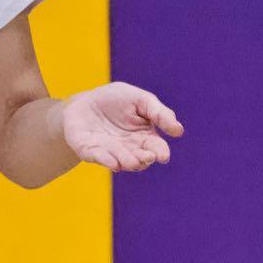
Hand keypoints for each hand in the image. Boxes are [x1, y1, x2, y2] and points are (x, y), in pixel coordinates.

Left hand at [61, 81, 183, 172]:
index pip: (156, 148)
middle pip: (140, 159)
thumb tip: (179, 131)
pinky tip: (112, 162)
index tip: (162, 155)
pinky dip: (104, 160)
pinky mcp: (89, 151)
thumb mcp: (141, 99)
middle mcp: (129, 150)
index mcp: (145, 138)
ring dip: (126, 161)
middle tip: (147, 157)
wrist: (83, 102)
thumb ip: (160, 113)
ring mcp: (109, 152)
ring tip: (131, 162)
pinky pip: (97, 157)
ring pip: (120, 161)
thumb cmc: (116, 100)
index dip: (160, 152)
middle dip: (143, 159)